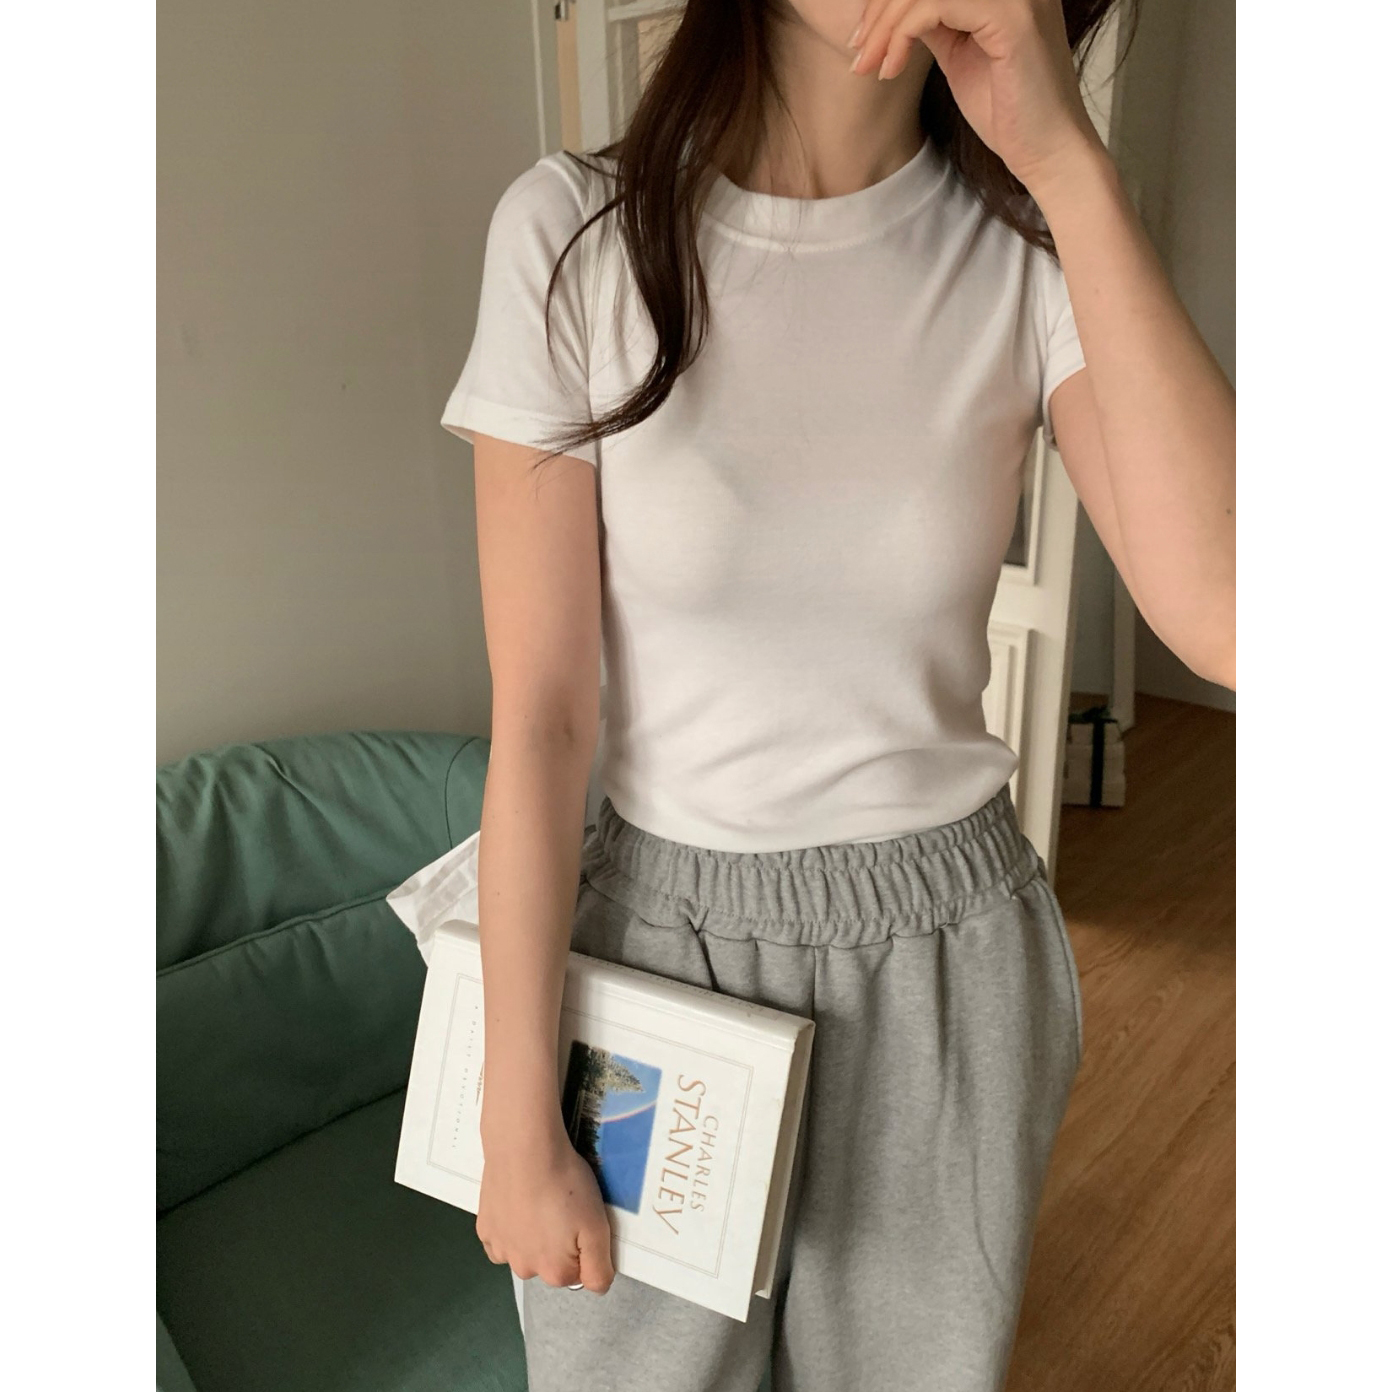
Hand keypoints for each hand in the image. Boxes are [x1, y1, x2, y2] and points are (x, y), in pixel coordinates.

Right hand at [476, 1120, 616, 1294]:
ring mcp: (501, 1249)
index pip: (578, 1273)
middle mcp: (524, 1269)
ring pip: (524, 1251)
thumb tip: (597, 1287)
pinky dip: (511, 1226)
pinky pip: (502, 1238)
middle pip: (549, 1264)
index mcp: (554, 1272)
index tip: (581, 1219)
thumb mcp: (598, 1226)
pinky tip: (518, 1203)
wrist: (524, 1149)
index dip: (584, 1246)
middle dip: (558, 1243)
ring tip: (540, 1200)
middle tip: (562, 1207)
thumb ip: (600, 1268)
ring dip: (532, 1235)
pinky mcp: (485, 1228)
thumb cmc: (564, 1183)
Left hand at [847, 0, 1105, 193]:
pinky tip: (890, 69)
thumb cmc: (1008, 112)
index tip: (864, 41)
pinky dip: (902, 35)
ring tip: (868, 65)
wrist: (1047, 152)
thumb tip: (896, 9)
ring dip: (886, 26)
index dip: (889, 1)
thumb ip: (935, 23)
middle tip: (859, 53)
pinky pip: (935, 5)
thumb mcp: (960, 54)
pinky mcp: (1013, 18)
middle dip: (881, 10)